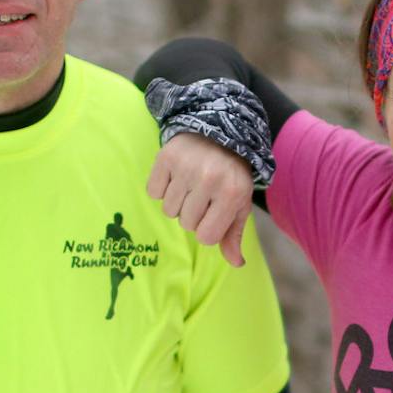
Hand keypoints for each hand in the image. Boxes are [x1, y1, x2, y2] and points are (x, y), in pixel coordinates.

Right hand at [147, 133, 254, 266]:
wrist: (218, 129)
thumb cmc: (230, 174)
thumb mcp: (239, 203)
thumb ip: (234, 234)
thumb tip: (236, 263)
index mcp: (231, 194)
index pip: (206, 237)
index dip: (207, 229)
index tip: (213, 213)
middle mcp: (209, 179)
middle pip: (186, 224)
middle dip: (193, 214)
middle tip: (202, 194)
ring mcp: (186, 167)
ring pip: (168, 210)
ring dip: (177, 202)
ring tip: (190, 184)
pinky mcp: (166, 157)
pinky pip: (153, 192)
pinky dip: (161, 188)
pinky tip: (176, 176)